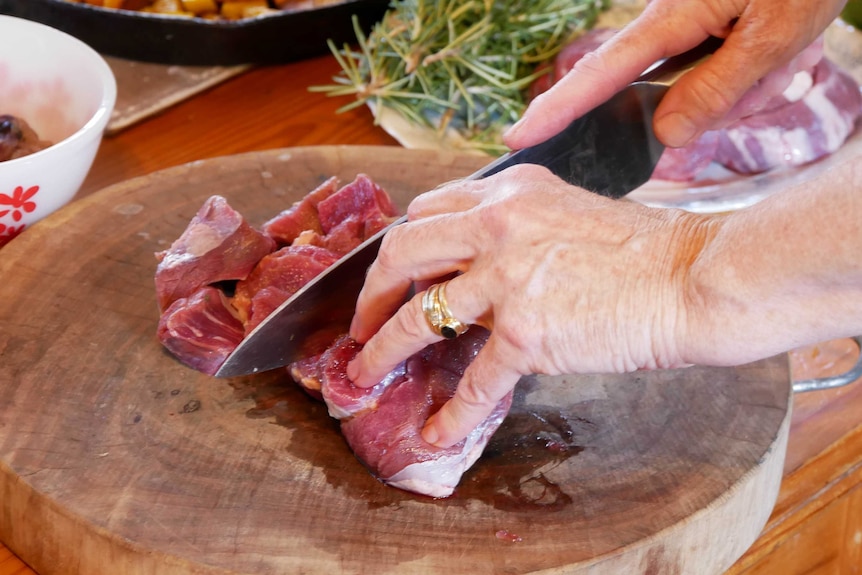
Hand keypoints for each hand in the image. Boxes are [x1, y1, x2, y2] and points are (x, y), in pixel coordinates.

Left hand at [347, 165, 708, 446]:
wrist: (695, 280)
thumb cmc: (646, 251)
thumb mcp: (569, 215)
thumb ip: (517, 231)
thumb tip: (478, 272)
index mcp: (508, 192)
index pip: (427, 211)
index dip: (399, 247)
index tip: (389, 275)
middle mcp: (498, 225)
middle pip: (403, 251)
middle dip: (371, 293)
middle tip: (361, 323)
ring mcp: (508, 278)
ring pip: (419, 317)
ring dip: (382, 350)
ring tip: (364, 375)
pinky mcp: (527, 331)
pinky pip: (474, 381)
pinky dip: (450, 412)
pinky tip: (435, 432)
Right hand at [503, 0, 844, 148]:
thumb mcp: (771, 36)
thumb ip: (716, 89)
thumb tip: (664, 134)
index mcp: (672, 17)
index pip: (600, 74)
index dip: (557, 109)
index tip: (517, 136)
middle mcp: (666, 19)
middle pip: (642, 87)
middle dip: (690, 104)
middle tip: (751, 85)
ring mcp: (683, 23)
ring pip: (684, 85)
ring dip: (730, 92)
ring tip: (774, 65)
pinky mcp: (700, 26)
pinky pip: (703, 72)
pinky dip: (735, 82)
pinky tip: (763, 68)